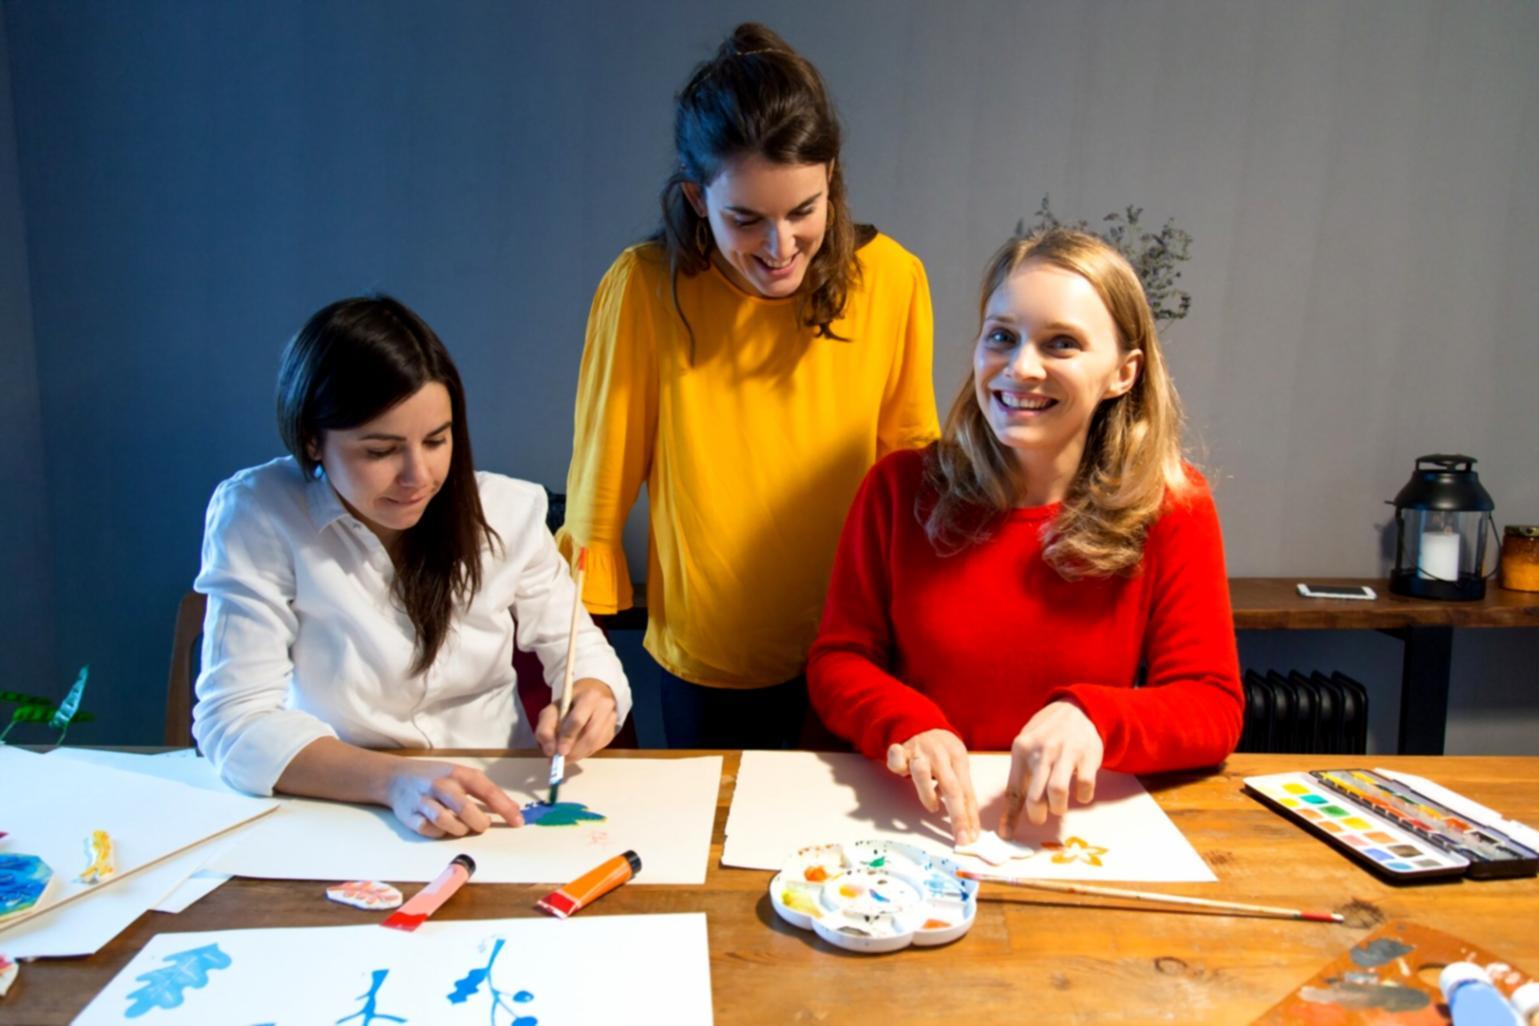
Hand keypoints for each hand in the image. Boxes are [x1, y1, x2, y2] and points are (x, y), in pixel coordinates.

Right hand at [384, 759, 524, 837]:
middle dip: (479, 823)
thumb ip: (485, 791)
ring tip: (462, 826)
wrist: (396, 777)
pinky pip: (430, 831)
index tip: (518, 821)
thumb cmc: (436, 777)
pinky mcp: (409, 815)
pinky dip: (440, 833)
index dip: (504, 807)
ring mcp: (423, 800)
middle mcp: (440, 785)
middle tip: (481, 825)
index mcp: (458, 773)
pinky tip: (442, 827)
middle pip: (465, 809)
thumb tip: (514, 810)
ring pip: (447, 822)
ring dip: (460, 829)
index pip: (486, 790)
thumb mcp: (460, 775)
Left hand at [536, 678, 618, 763]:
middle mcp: (605, 706)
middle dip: (574, 752)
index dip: (568, 737)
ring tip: (566, 758)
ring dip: (578, 755)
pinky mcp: (612, 732)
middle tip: (561, 761)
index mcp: (589, 696)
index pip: (578, 720)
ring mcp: (612, 719)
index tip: (559, 752)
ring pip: (594, 744)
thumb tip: (550, 751)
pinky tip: (576, 751)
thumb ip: (545, 729)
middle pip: (590, 735)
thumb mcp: (551, 710)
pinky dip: (584, 753)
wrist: (589, 696)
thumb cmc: (568, 704)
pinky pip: (597, 747)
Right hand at [886, 729, 979, 844]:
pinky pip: (896, 758)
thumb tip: (967, 822)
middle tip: (960, 838)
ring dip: (929, 794)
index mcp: (958, 758)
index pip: (967, 793)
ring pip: (923, 774)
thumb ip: (959, 788)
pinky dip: (897, 766)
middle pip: (952, 788)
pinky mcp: (900, 750)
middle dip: (958, 816)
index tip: (971, 838)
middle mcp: (940, 755)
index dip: (970, 817)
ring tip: (933, 807)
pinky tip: (901, 774)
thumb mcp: (956, 764)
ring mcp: (919, 751)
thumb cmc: (941, 751)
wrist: (920, 721)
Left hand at [998, 700, 1102, 838]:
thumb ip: (1020, 772)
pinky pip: (1084, 785)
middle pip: (1034, 796)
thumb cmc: (1047, 733)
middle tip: (1041, 817)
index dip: (1010, 816)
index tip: (1006, 834)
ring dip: (1058, 807)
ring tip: (1059, 806)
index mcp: (1021, 749)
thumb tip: (1011, 807)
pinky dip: (1083, 796)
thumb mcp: (1027, 745)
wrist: (1076, 709)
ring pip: (1057, 792)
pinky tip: (1081, 793)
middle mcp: (1041, 751)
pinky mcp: (1087, 755)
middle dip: (1037, 815)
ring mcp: (1064, 752)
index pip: (1013, 789)